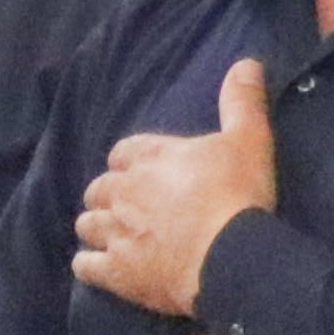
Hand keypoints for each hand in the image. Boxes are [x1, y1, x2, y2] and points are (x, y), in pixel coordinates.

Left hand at [75, 58, 279, 316]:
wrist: (230, 256)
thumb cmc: (238, 195)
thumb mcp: (249, 140)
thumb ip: (242, 102)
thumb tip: (247, 62)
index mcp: (149, 157)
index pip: (122, 152)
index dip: (131, 163)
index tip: (143, 172)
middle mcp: (123, 191)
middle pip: (99, 189)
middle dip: (110, 196)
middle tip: (130, 208)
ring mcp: (114, 232)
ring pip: (87, 225)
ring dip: (97, 228)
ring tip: (115, 237)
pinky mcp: (114, 272)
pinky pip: (85, 266)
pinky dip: (90, 266)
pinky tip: (101, 268)